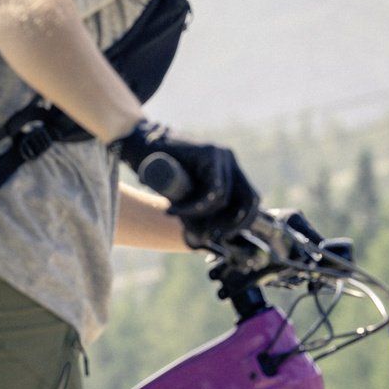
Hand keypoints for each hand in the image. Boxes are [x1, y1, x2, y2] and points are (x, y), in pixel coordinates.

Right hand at [117, 120, 259, 246]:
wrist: (139, 146)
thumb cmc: (161, 173)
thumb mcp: (187, 193)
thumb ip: (201, 209)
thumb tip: (209, 242)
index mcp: (230, 169)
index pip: (250, 200)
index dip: (242, 223)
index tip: (222, 237)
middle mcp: (229, 159)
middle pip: (249, 199)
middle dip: (232, 224)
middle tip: (208, 235)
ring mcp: (220, 154)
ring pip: (224, 198)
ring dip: (199, 215)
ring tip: (175, 214)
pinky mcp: (208, 152)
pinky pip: (212, 190)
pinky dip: (194, 207)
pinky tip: (174, 209)